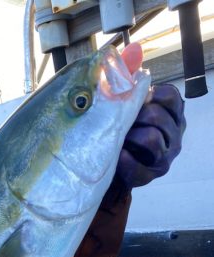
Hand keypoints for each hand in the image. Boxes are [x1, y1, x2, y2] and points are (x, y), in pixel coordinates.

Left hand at [115, 44, 185, 187]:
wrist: (114, 165)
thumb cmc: (124, 127)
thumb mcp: (127, 102)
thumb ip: (130, 76)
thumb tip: (131, 50)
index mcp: (172, 112)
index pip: (170, 96)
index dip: (149, 95)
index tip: (134, 99)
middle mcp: (174, 133)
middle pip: (158, 116)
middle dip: (134, 116)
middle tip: (120, 121)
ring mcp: (165, 155)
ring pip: (151, 139)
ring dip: (129, 136)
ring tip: (118, 137)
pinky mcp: (151, 174)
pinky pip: (139, 166)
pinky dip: (125, 159)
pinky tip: (117, 154)